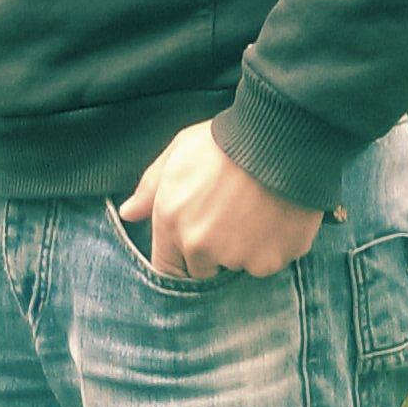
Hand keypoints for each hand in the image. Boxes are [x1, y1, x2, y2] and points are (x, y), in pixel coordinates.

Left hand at [118, 122, 323, 279]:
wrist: (279, 137)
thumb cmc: (226, 140)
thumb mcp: (178, 152)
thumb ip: (149, 189)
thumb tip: (128, 213)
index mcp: (173, 223)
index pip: (167, 269)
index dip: (182, 258)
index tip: (197, 240)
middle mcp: (201, 247)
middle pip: (205, 269)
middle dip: (215, 250)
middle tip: (232, 213)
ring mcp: (238, 257)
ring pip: (240, 264)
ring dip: (246, 247)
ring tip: (257, 208)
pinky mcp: (272, 260)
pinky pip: (271, 261)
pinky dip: (274, 246)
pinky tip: (278, 214)